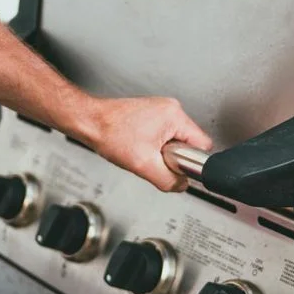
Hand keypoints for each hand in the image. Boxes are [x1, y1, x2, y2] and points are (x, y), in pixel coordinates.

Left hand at [77, 96, 212, 191]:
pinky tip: (140, 145)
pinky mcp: (152, 113)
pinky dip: (155, 145)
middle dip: (174, 156)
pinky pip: (165, 136)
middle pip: (189, 143)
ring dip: (163, 151)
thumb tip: (182, 185)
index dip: (191, 161)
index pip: (202, 144)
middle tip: (152, 157)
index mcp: (175, 115)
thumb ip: (170, 180)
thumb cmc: (111, 134)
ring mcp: (162, 109)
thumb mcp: (144, 166)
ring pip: (176, 140)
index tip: (173, 165)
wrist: (91, 122)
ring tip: (143, 150)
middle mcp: (171, 108)